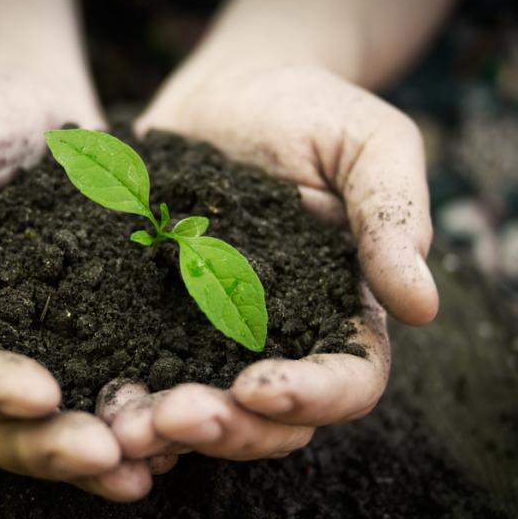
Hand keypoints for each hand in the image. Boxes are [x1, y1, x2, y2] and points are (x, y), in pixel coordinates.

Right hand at [0, 62, 150, 500]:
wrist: (32, 100)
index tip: (40, 393)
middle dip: (49, 445)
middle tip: (110, 456)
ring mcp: (37, 340)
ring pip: (56, 419)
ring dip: (101, 450)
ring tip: (153, 464)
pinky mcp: (95, 328)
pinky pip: (112, 380)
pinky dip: (140, 411)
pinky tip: (182, 431)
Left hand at [110, 61, 429, 461]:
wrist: (234, 89)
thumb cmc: (315, 109)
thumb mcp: (371, 146)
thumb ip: (393, 219)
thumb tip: (423, 306)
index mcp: (343, 310)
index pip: (348, 381)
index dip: (311, 397)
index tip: (259, 387)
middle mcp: (281, 338)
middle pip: (270, 420)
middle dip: (226, 429)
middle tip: (172, 417)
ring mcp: (215, 334)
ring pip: (203, 411)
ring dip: (167, 429)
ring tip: (123, 425)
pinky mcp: (158, 317)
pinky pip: (143, 370)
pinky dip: (124, 396)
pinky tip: (94, 401)